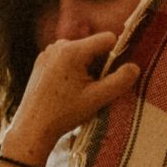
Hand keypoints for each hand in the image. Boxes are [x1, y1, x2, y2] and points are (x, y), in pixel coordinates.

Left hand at [3, 32, 138, 164]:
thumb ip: (120, 81)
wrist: (32, 127)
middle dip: (99, 64)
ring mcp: (47, 52)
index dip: (116, 55)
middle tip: (92, 89)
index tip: (111, 75)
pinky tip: (66, 90)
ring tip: (78, 92)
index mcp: (72, 50)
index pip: (107, 38)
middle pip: (93, 46)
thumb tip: (135, 67)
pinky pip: (66, 59)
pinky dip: (72, 70)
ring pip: (80, 53)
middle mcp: (58, 45)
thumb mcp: (97, 98)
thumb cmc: (64, 113)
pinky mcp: (41, 61)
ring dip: (86, 68)